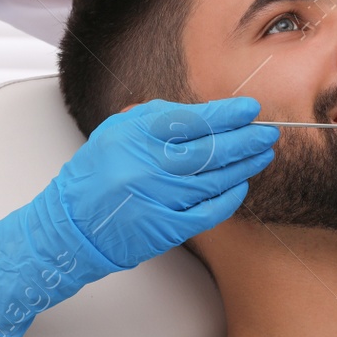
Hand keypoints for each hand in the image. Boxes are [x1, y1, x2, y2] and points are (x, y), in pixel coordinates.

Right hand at [0, 97, 277, 336]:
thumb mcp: (117, 132)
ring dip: (244, 165)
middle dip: (245, 138)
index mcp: (135, 135)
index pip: (193, 119)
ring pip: (215, 179)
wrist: (69, 228)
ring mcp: (158, 198)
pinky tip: (242, 186)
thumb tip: (205, 113)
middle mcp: (147, 165)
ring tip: (262, 154)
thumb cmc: (95, 176)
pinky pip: (209, 211)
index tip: (249, 108)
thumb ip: (156, 117)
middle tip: (267, 131)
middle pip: (210, 149)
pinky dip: (229, 198)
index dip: (226, 114)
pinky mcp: (165, 228)